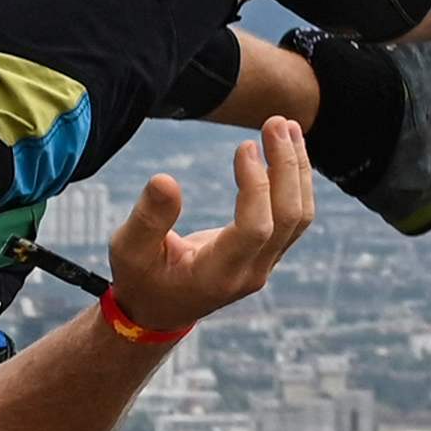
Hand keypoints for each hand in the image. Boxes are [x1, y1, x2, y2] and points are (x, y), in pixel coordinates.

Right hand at [105, 116, 315, 335]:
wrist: (158, 310)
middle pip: (289, 218)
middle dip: (287, 166)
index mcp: (218, 275)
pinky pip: (295, 216)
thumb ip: (147, 218)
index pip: (255, 229)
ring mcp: (264, 265)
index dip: (257, 186)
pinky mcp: (268, 253)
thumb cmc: (141, 278)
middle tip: (277, 121)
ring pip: (300, 216)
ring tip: (288, 126)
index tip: (245, 146)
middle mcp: (250, 273)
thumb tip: (165, 179)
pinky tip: (288, 148)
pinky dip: (296, 180)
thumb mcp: (129, 251)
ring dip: (298, 169)